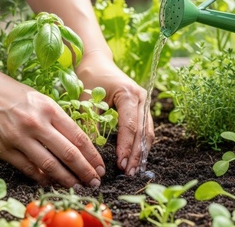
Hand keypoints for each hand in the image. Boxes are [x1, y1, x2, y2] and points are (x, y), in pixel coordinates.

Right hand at [0, 70, 104, 186]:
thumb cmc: (11, 93)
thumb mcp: (39, 98)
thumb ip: (57, 118)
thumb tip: (77, 142)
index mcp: (49, 108)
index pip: (78, 136)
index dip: (92, 155)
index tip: (100, 166)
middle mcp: (36, 123)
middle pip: (68, 153)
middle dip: (85, 170)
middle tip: (95, 182)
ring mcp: (18, 137)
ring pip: (49, 164)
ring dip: (66, 178)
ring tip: (78, 186)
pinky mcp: (2, 148)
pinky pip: (27, 168)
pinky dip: (41, 178)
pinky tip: (52, 182)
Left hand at [75, 51, 154, 175]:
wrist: (96, 61)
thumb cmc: (90, 77)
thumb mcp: (87, 98)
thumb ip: (91, 121)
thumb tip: (91, 149)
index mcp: (128, 94)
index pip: (129, 125)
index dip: (126, 146)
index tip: (120, 163)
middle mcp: (141, 98)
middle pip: (142, 131)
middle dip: (136, 154)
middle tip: (129, 173)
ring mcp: (145, 102)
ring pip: (147, 132)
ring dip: (141, 152)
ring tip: (133, 170)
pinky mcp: (142, 107)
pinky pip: (145, 129)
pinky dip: (141, 144)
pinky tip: (136, 159)